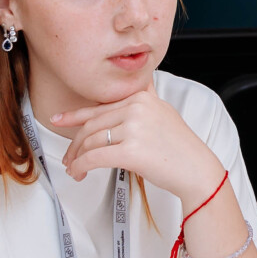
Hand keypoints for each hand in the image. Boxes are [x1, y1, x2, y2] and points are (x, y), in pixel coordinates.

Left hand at [45, 88, 221, 205]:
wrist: (197, 169)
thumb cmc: (181, 148)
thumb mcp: (164, 112)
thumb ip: (147, 98)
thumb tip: (141, 84)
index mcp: (142, 98)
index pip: (100, 106)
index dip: (75, 115)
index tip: (59, 120)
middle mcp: (137, 109)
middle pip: (92, 125)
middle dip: (75, 143)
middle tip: (68, 157)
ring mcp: (135, 129)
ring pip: (91, 142)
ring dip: (77, 158)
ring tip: (75, 168)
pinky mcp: (132, 151)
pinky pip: (95, 158)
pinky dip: (82, 166)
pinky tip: (79, 173)